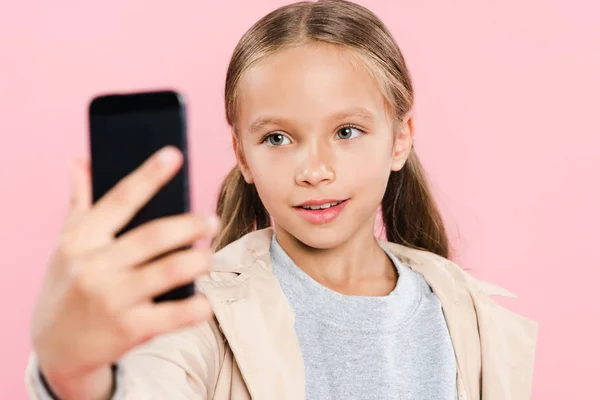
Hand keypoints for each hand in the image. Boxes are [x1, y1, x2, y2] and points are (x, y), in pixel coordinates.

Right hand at [30, 146, 218, 398]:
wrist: (55, 349)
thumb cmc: (66, 286)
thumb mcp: (67, 244)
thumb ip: (79, 202)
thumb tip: (79, 160)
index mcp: (81, 240)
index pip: (120, 200)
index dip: (149, 175)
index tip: (174, 154)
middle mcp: (94, 267)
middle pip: (153, 236)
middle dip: (189, 225)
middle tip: (211, 221)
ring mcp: (112, 300)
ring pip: (169, 271)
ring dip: (198, 261)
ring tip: (208, 257)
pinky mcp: (130, 330)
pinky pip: (174, 315)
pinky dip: (197, 307)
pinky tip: (206, 301)